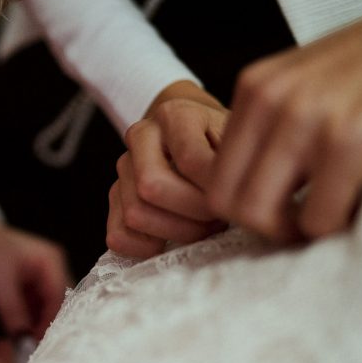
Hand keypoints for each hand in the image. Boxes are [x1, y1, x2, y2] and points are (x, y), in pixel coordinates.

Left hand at [0, 217, 69, 337]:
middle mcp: (50, 270)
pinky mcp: (26, 288)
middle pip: (56, 305)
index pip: (59, 297)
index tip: (39, 344)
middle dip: (46, 326)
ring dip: (36, 327)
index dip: (50, 321)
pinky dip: (27, 323)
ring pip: (45, 310)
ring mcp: (38, 279)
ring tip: (28, 348)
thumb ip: (13, 311)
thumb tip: (24, 341)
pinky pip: (32, 310)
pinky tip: (21, 338)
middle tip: (35, 350)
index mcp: (50, 261)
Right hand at [106, 80, 228, 257]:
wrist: (195, 130)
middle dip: (192, 213)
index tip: (236, 200)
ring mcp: (123, 167)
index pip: (190, 160)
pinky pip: (117, 234)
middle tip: (218, 218)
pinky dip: (144, 247)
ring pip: (135, 213)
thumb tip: (246, 197)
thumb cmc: (222, 139)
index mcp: (175, 114)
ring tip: (202, 226)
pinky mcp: (115, 196)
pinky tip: (172, 241)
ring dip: (175, 232)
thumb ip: (242, 159)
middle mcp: (141, 135)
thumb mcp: (239, 135)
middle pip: (151, 186)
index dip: (216, 190)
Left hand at [208, 0, 361, 240]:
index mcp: (255, 85)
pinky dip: (337, 226)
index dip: (241, 206)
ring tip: (331, 216)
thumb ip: (279, 122)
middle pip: (226, 202)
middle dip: (262, 227)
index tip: (280, 210)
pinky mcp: (352, 140)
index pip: (212, 174)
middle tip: (304, 223)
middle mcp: (269, 99)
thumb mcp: (316, 80)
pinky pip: (318, 217)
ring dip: (296, 232)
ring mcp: (306, 118)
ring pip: (260, 216)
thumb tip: (258, 183)